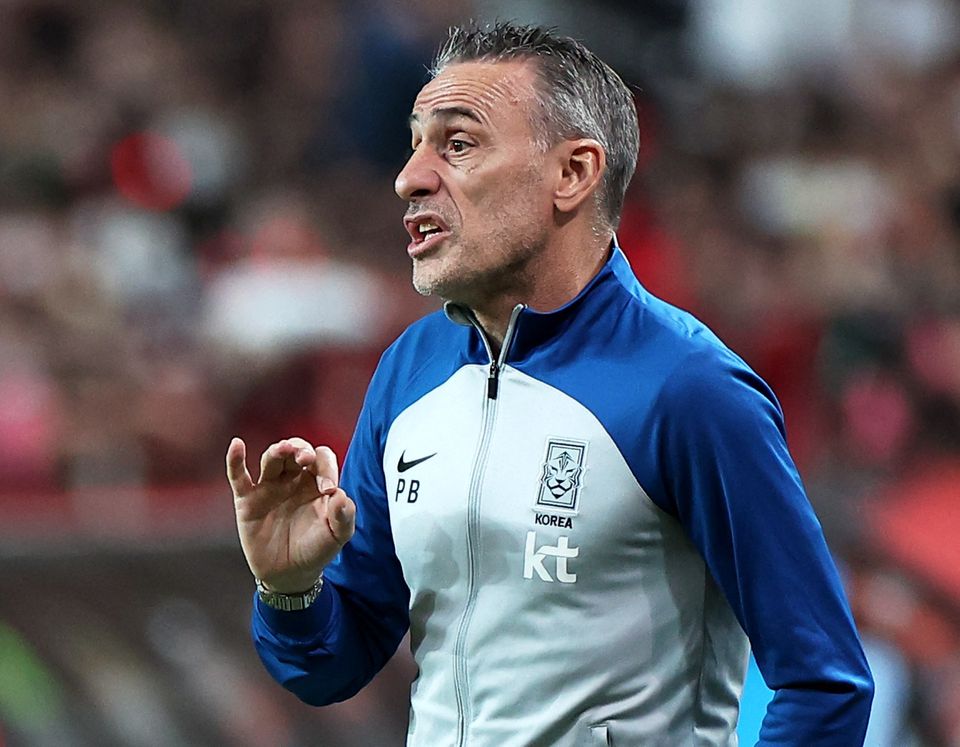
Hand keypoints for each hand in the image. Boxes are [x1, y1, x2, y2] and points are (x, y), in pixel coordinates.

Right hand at [227, 436, 355, 592]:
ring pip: (271, 459)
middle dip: (301, 449)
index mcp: (317, 482)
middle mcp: (293, 479)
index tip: (328, 489)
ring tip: (283, 450)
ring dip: (277, 451)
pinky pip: (239, 477)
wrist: (290, 574)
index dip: (326, 467)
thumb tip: (341, 495)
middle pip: (296, 451)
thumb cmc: (316, 550)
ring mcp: (269, 487)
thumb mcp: (337, 536)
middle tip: (305, 459)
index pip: (322, 459)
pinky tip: (237, 444)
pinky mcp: (248, 501)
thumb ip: (344, 516)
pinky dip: (235, 460)